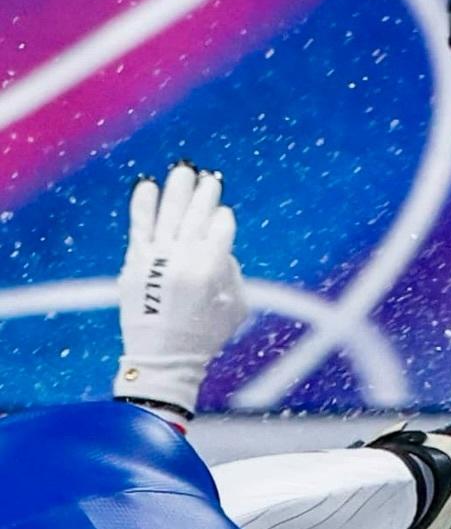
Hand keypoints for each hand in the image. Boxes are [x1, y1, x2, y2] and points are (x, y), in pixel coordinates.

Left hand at [114, 162, 248, 417]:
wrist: (162, 358)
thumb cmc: (205, 336)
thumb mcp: (236, 308)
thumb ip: (232, 273)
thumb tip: (220, 247)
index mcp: (210, 272)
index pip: (219, 231)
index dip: (223, 220)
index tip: (224, 215)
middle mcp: (182, 261)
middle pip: (196, 218)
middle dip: (205, 196)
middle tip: (210, 178)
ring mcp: (156, 260)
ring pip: (168, 216)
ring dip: (177, 191)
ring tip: (184, 170)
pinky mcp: (135, 263)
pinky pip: (139, 227)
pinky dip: (143, 205)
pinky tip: (147, 186)